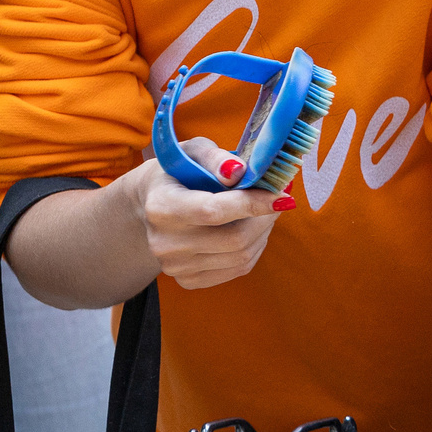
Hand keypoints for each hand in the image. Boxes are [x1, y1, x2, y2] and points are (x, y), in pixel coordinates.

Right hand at [114, 137, 293, 289]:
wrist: (150, 204)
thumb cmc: (178, 172)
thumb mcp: (192, 152)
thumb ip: (215, 157)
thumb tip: (239, 172)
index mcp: (161, 207)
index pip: (212, 211)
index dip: (251, 204)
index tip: (281, 195)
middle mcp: (165, 242)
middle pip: (233, 238)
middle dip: (265, 217)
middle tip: (277, 198)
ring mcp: (175, 266)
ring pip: (241, 256)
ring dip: (263, 232)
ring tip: (263, 211)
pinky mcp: (188, 280)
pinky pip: (237, 269)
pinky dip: (254, 248)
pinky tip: (251, 230)